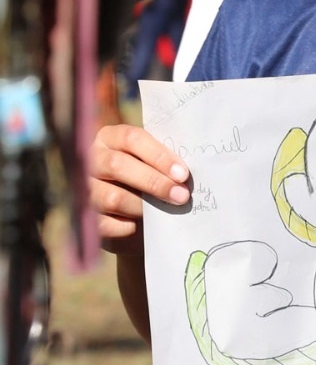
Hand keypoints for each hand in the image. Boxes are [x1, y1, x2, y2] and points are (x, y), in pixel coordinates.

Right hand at [88, 124, 189, 254]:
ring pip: (111, 197)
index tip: (182, 174)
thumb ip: (162, 161)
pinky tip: (140, 224)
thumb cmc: (145, 173)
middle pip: (118, 165)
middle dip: (154, 182)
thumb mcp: (150, 160)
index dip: (159, 156)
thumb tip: (184, 176)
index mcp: (109, 138)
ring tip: (164, 211)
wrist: (126, 203)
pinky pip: (106, 223)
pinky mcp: (84, 216)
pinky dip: (127, 226)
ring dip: (143, 206)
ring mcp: (82, 188)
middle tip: (181, 196)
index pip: (132, 138)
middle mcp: (90, 160)